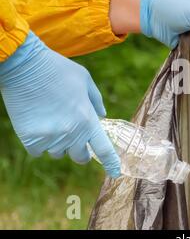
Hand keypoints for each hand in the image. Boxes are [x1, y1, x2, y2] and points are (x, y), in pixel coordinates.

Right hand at [0, 31, 120, 177]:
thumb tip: (102, 117)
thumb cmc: (58, 70)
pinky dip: (39, 142)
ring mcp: (50, 137)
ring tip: (52, 120)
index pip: (104, 149)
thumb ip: (96, 101)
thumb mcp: (85, 80)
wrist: (25, 65)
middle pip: (81, 157)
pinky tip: (38, 124)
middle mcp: (71, 133)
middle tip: (77, 139)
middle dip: (81, 151)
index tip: (115, 172)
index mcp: (88, 120)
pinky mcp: (30, 138)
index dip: (111, 163)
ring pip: (58, 153)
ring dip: (58, 143)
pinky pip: (38, 151)